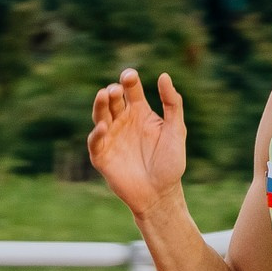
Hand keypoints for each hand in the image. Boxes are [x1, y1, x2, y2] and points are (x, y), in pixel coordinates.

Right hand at [89, 69, 188, 216]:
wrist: (161, 194)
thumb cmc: (170, 163)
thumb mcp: (176, 130)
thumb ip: (172, 104)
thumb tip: (164, 75)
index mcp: (140, 113)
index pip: (131, 91)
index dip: (129, 81)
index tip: (130, 76)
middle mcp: (123, 121)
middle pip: (113, 100)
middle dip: (113, 93)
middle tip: (116, 89)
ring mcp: (111, 137)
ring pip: (101, 116)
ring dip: (100, 105)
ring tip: (104, 95)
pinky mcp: (102, 155)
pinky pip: (95, 141)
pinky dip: (97, 133)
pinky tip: (104, 127)